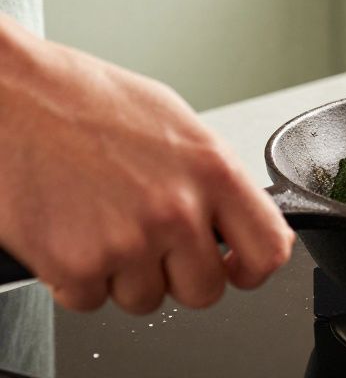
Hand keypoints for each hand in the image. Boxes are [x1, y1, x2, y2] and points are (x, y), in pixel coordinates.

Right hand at [0, 18, 294, 313]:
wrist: (13, 96)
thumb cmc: (86, 100)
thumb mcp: (175, 124)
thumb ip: (210, 177)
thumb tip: (233, 215)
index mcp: (213, 170)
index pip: (267, 250)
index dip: (251, 268)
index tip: (235, 267)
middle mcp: (177, 210)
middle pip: (205, 291)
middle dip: (180, 276)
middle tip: (154, 244)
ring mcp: (127, 242)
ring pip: (146, 299)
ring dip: (126, 275)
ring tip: (103, 223)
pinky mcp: (74, 266)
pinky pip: (91, 300)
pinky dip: (78, 277)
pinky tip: (70, 232)